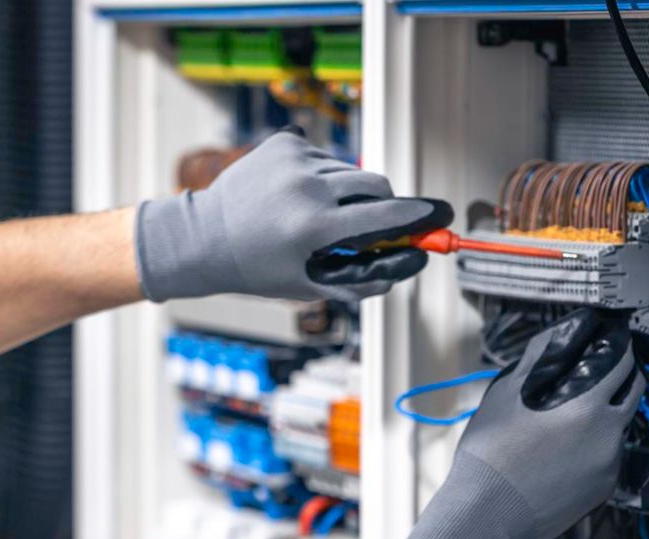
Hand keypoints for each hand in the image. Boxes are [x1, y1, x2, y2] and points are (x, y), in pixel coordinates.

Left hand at [135, 128, 452, 303]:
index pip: (384, 216)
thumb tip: (410, 264)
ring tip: (316, 216)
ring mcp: (294, 159)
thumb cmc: (259, 271)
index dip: (419, 218)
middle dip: (385, 204)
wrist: (204, 239)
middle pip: (376, 184)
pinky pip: (326, 159)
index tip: (443, 215)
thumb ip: (363, 279)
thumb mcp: (311, 285)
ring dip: (349, 194)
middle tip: (372, 225)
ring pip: (351, 172)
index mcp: (313, 226)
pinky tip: (295, 198)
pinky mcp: (285, 143)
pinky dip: (324, 179)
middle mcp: (306, 186)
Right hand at [398, 310, 644, 538]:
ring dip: (607, 415)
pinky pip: (608, 458)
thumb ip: (536, 361)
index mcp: (587, 406)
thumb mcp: (505, 395)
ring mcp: (608, 466)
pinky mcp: (602, 491)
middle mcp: (608, 435)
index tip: (615, 341)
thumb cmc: (490, 456)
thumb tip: (553, 338)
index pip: (622, 364)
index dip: (619, 347)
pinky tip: (569, 449)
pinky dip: (596, 447)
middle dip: (624, 378)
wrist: (486, 514)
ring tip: (576, 414)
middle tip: (606, 370)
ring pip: (620, 428)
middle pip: (633, 394)